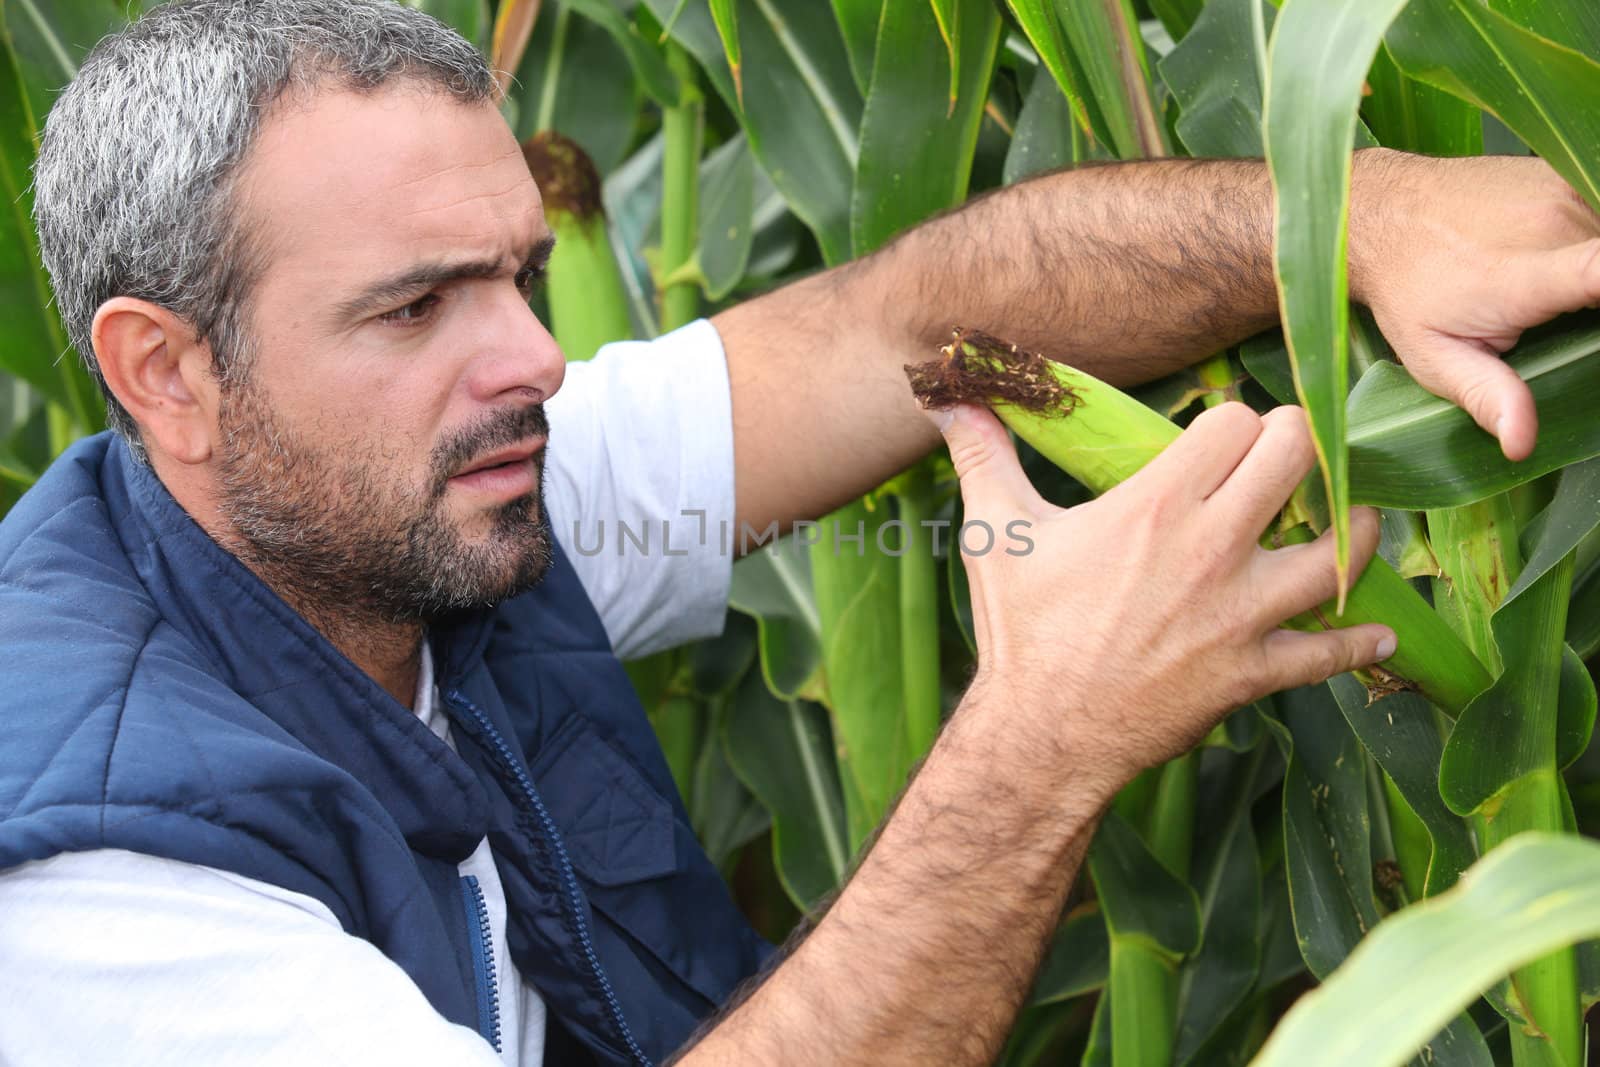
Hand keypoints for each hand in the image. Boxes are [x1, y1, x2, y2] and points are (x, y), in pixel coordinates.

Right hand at [931, 401, 1393, 795]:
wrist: (1044, 735)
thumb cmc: (1021, 631)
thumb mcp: (996, 534)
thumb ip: (981, 455)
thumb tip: (947, 398)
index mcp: (1154, 506)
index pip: (1237, 422)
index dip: (1236, 421)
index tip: (1224, 437)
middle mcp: (1212, 549)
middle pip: (1299, 457)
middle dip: (1298, 446)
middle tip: (1283, 461)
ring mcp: (1242, 614)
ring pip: (1342, 550)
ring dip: (1356, 530)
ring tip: (1349, 522)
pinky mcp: (1254, 671)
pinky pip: (1330, 653)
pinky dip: (1360, 641)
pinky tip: (1379, 628)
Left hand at [1350, 149, 1599, 461]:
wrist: (1383, 213)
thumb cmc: (1407, 293)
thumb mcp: (1435, 358)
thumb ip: (1487, 397)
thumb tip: (1522, 444)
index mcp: (1523, 277)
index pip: (1599, 270)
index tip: (1596, 317)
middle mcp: (1551, 223)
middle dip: (1595, 310)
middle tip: (1559, 325)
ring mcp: (1563, 190)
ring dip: (1592, 274)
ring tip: (1544, 298)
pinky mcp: (1567, 173)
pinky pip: (1598, 213)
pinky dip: (1590, 244)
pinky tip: (1554, 263)